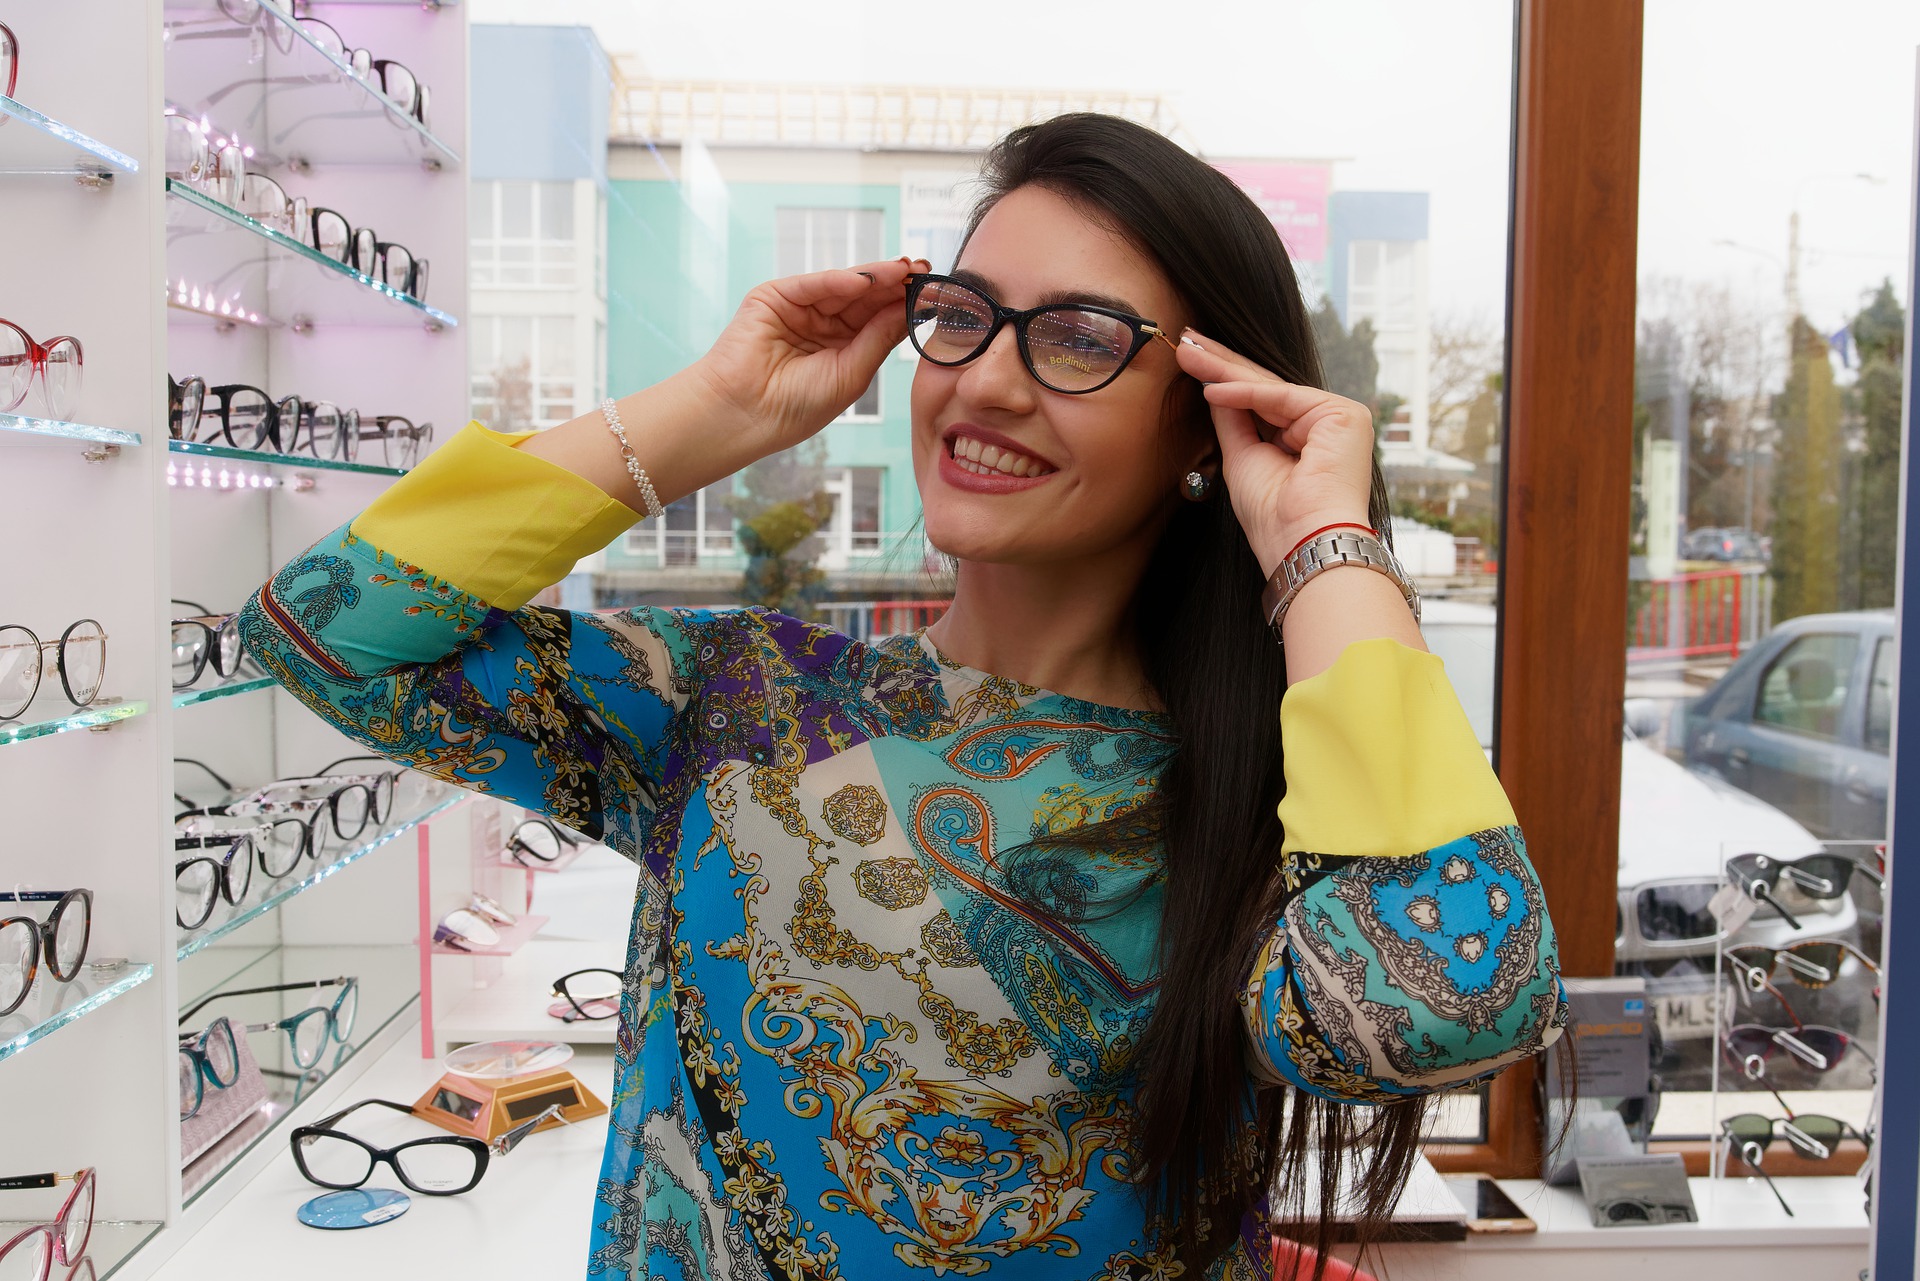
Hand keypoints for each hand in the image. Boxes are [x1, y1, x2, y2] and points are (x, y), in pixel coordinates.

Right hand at [690, 256, 924, 454]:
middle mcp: (823, 324)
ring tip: (905, 270)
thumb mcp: (851, 373)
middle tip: (926, 270)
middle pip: (867, 298)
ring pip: (844, 286)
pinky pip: (813, 284)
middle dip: (896, 284)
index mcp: (843, 347)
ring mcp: (800, 308)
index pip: (880, 318)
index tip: (937, 293)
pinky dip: (840, 280)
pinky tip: (866, 280)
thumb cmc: (796, 407)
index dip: (906, 305)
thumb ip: (878, 338)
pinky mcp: (774, 297)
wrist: (745, 415)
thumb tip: (910, 309)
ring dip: (875, 277)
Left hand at [1175, 330, 1377, 577]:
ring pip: (1269, 387)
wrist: (1302, 545)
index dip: (1224, 381)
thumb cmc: (1275, 519)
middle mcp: (1324, 424)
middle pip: (1264, 387)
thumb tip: (1213, 385)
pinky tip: (1210, 387)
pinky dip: (1243, 392)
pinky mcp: (1342, 414)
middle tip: (1187, 339)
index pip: (1260, 402)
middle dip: (1221, 364)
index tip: (1190, 361)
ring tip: (1188, 350)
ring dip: (1224, 369)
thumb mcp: (1243, 458)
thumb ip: (1233, 419)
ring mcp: (1337, 416)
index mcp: (1306, 438)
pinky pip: (1280, 397)